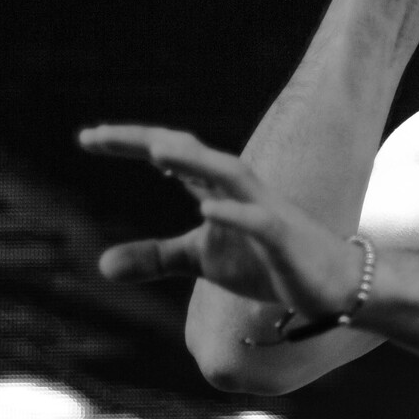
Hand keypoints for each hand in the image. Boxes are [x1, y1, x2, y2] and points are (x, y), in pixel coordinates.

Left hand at [77, 125, 358, 319]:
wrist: (332, 283)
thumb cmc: (267, 264)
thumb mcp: (203, 260)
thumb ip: (157, 256)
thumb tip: (101, 265)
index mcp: (217, 191)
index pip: (171, 157)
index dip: (130, 144)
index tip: (87, 138)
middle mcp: (239, 190)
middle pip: (192, 153)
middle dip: (148, 141)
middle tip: (98, 135)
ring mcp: (265, 211)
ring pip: (229, 174)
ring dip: (194, 161)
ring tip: (155, 152)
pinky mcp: (286, 238)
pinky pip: (260, 220)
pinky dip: (235, 212)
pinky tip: (207, 209)